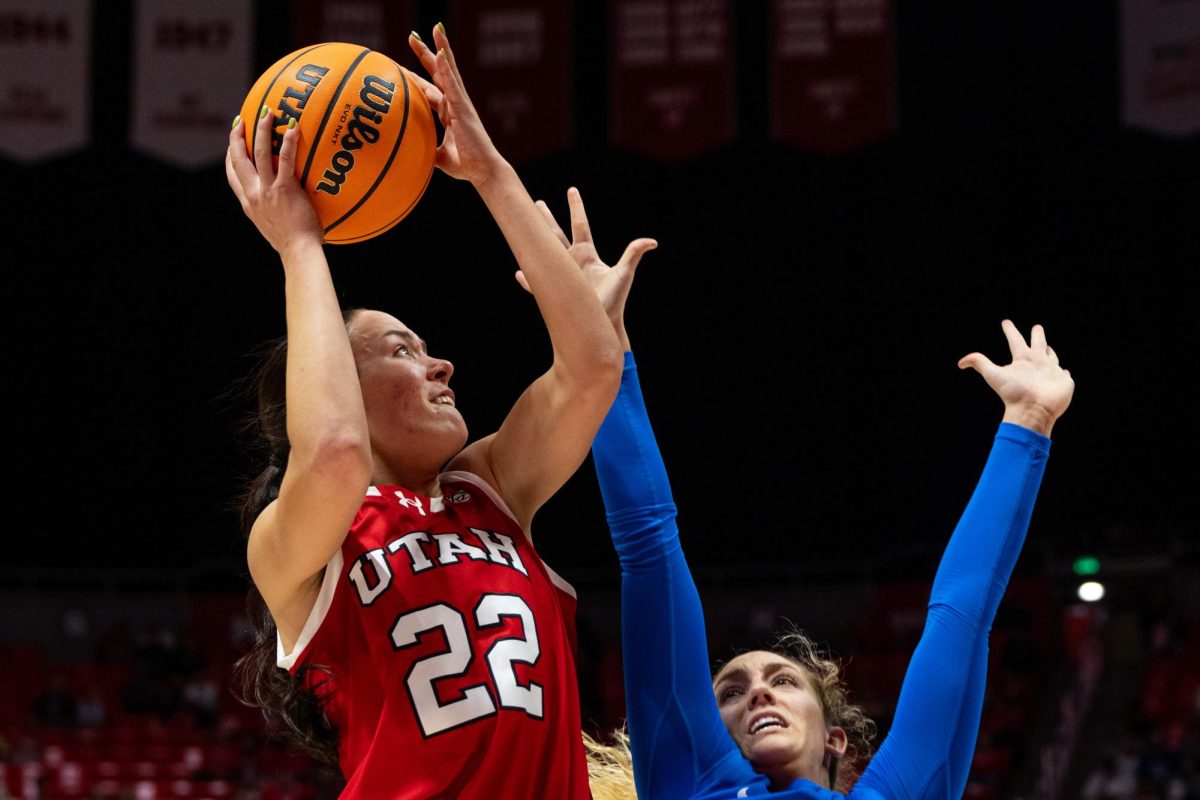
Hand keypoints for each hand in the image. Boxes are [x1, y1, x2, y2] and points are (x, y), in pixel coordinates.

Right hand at [226, 109, 322, 257]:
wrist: (298, 252)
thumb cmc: (293, 244)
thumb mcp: (273, 226)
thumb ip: (272, 212)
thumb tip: (282, 206)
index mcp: (249, 203)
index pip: (232, 175)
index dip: (230, 156)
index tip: (232, 143)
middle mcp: (253, 194)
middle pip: (238, 159)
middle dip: (237, 136)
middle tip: (242, 120)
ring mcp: (267, 191)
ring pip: (259, 153)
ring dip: (262, 130)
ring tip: (268, 113)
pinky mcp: (285, 189)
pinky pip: (285, 160)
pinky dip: (289, 142)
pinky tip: (294, 128)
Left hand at [407, 25, 503, 184]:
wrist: (483, 170)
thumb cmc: (466, 165)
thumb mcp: (440, 157)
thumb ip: (428, 151)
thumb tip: (412, 155)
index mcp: (449, 112)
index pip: (429, 90)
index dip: (416, 78)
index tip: (401, 68)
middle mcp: (454, 103)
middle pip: (439, 72)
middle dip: (426, 53)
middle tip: (413, 35)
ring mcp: (460, 103)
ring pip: (448, 70)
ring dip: (441, 48)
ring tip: (434, 29)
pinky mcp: (463, 108)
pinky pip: (452, 84)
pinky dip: (445, 68)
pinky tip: (439, 53)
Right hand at [515, 188, 656, 342]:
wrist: (603, 323)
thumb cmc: (615, 300)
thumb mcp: (624, 274)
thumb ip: (634, 254)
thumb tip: (652, 242)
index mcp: (587, 254)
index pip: (579, 225)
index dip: (576, 207)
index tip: (571, 190)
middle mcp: (572, 261)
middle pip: (556, 234)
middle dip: (546, 218)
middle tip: (536, 203)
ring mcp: (562, 275)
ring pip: (543, 253)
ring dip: (533, 241)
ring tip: (522, 229)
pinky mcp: (556, 291)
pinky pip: (537, 283)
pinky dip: (528, 279)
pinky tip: (519, 272)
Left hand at [959, 320, 1074, 435]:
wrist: (1032, 410)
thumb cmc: (1013, 393)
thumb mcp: (993, 374)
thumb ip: (979, 363)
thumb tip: (960, 363)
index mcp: (1022, 360)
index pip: (1015, 340)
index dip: (1010, 331)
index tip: (1005, 322)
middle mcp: (1036, 363)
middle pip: (1038, 343)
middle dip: (1038, 334)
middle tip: (1037, 327)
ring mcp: (1051, 372)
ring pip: (1052, 357)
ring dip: (1050, 351)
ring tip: (1047, 347)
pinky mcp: (1064, 381)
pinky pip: (1064, 373)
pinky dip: (1063, 371)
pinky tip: (1063, 370)